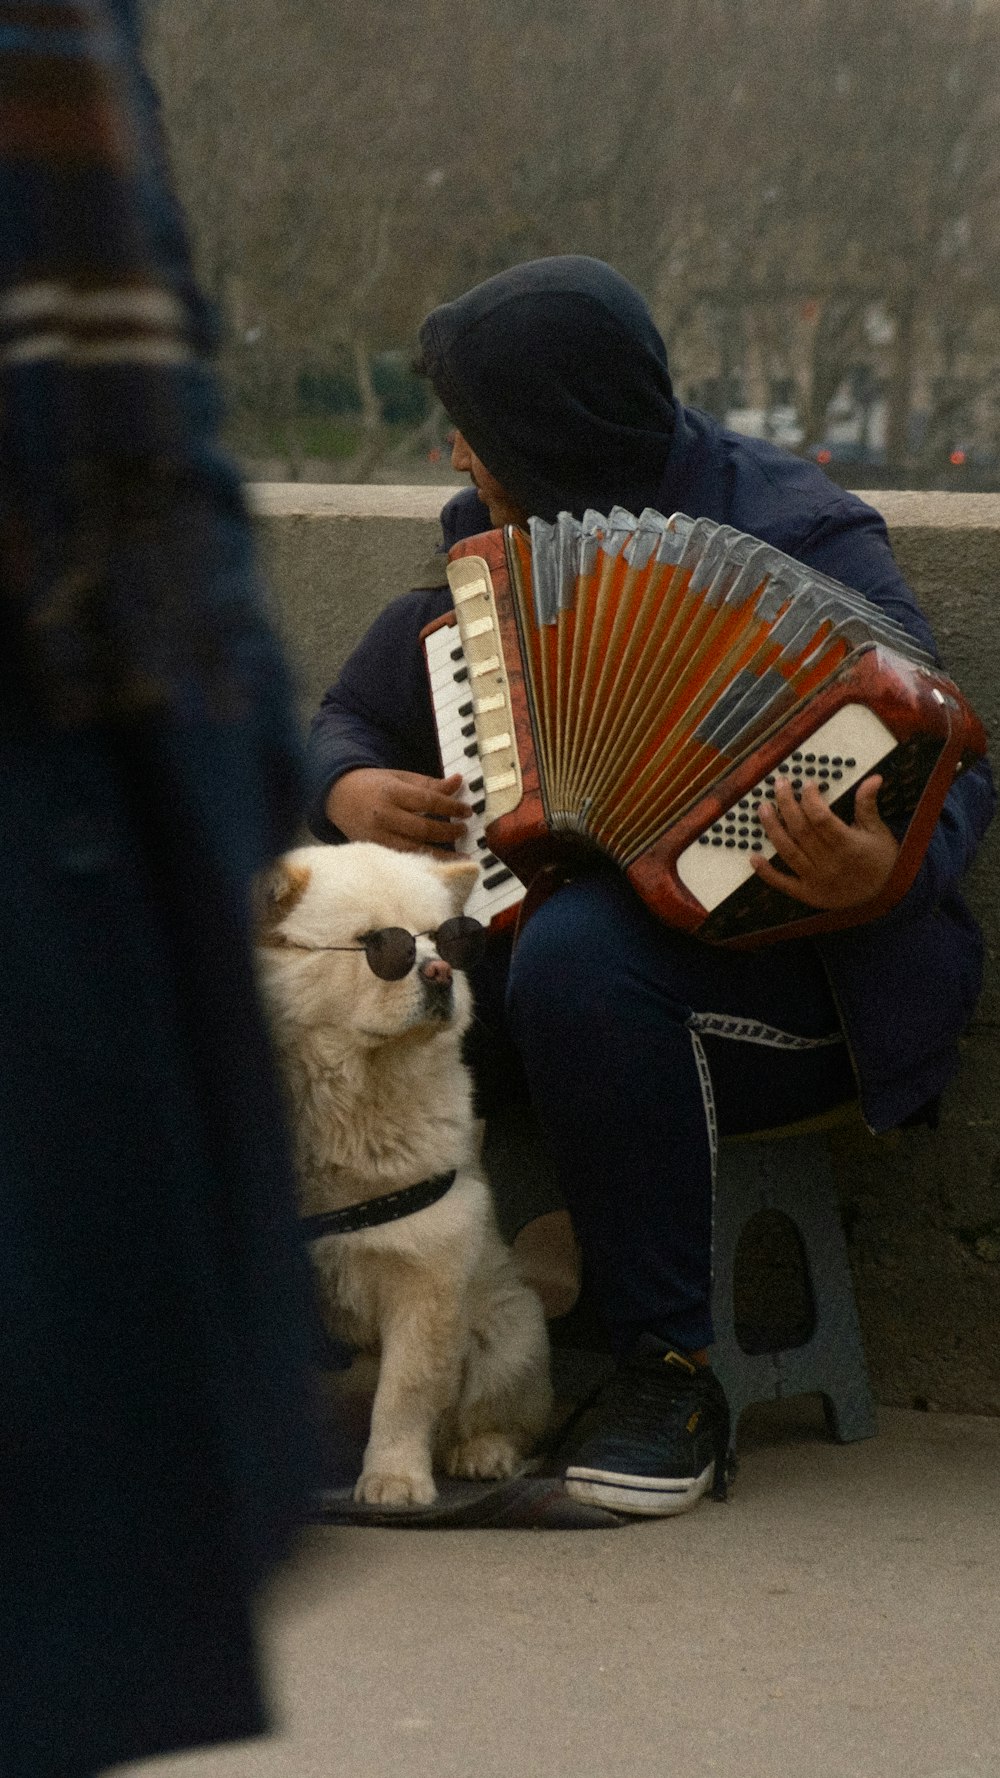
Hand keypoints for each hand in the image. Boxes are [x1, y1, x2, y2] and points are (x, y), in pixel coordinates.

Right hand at [325, 767, 471, 852]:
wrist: (338, 797)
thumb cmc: (373, 785)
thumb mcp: (400, 778)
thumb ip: (429, 783)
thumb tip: (458, 781)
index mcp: (391, 792)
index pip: (427, 801)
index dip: (451, 807)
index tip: (467, 811)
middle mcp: (383, 816)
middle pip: (423, 828)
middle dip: (448, 831)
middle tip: (463, 829)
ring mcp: (378, 836)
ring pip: (414, 849)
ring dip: (441, 854)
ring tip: (462, 854)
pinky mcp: (375, 850)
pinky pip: (404, 858)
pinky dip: (423, 861)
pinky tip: (439, 864)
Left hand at [750, 774, 899, 908]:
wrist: (885, 897)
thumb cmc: (881, 860)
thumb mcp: (878, 831)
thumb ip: (868, 805)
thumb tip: (873, 778)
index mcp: (848, 845)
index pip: (822, 818)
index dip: (811, 799)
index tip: (806, 784)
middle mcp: (829, 862)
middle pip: (801, 831)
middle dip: (787, 804)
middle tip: (779, 784)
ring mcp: (816, 880)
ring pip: (788, 851)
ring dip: (772, 829)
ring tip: (763, 808)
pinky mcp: (808, 894)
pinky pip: (783, 883)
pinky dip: (766, 872)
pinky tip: (753, 856)